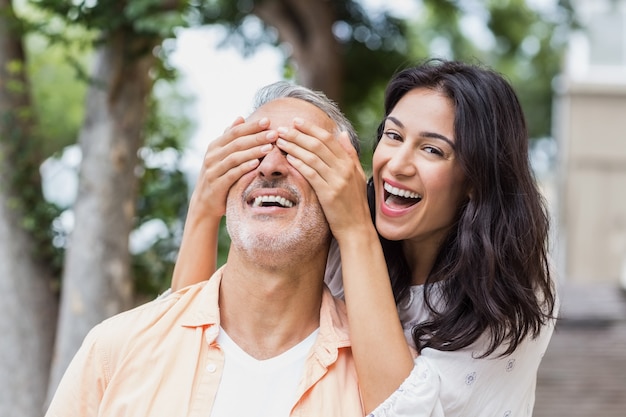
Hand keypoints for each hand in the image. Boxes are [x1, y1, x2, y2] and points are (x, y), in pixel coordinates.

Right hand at [191, 116, 275, 218]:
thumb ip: (230, 138)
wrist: (204, 203)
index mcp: (215, 146)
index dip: (251, 126)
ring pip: (235, 157)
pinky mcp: (217, 185)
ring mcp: (213, 170)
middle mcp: (212, 156)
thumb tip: (240, 118)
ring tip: (269, 147)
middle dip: (256, 137)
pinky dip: (244, 168)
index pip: (235, 132)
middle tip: (274, 133)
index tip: (268, 121)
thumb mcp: (222, 156)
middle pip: (236, 143)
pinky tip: (256, 164)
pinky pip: (232, 174)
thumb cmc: (218, 176)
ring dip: (253, 151)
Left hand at [275, 118, 370, 239]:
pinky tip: (289, 158)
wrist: (357, 228)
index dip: (311, 128)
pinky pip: (311, 174)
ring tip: (281, 141)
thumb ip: (349, 153)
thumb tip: (342, 133)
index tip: (296, 121)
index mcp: (349, 162)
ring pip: (312, 157)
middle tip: (282, 128)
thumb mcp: (356, 175)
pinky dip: (299, 164)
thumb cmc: (354, 203)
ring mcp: (337, 181)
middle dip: (298, 134)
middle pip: (318, 145)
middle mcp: (344, 169)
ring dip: (294, 147)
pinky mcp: (329, 194)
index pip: (328, 139)